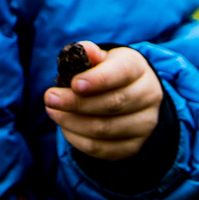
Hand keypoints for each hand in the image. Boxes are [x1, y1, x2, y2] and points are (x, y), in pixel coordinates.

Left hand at [45, 42, 162, 160]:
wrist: (132, 96)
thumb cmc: (109, 72)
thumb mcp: (102, 58)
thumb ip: (89, 54)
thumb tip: (82, 50)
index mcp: (138, 68)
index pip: (121, 73)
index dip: (97, 79)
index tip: (74, 84)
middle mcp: (148, 96)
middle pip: (112, 104)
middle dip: (76, 102)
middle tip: (50, 98)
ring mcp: (144, 124)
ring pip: (105, 129)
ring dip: (72, 122)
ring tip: (53, 111)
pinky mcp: (135, 147)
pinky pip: (103, 149)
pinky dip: (79, 139)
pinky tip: (65, 127)